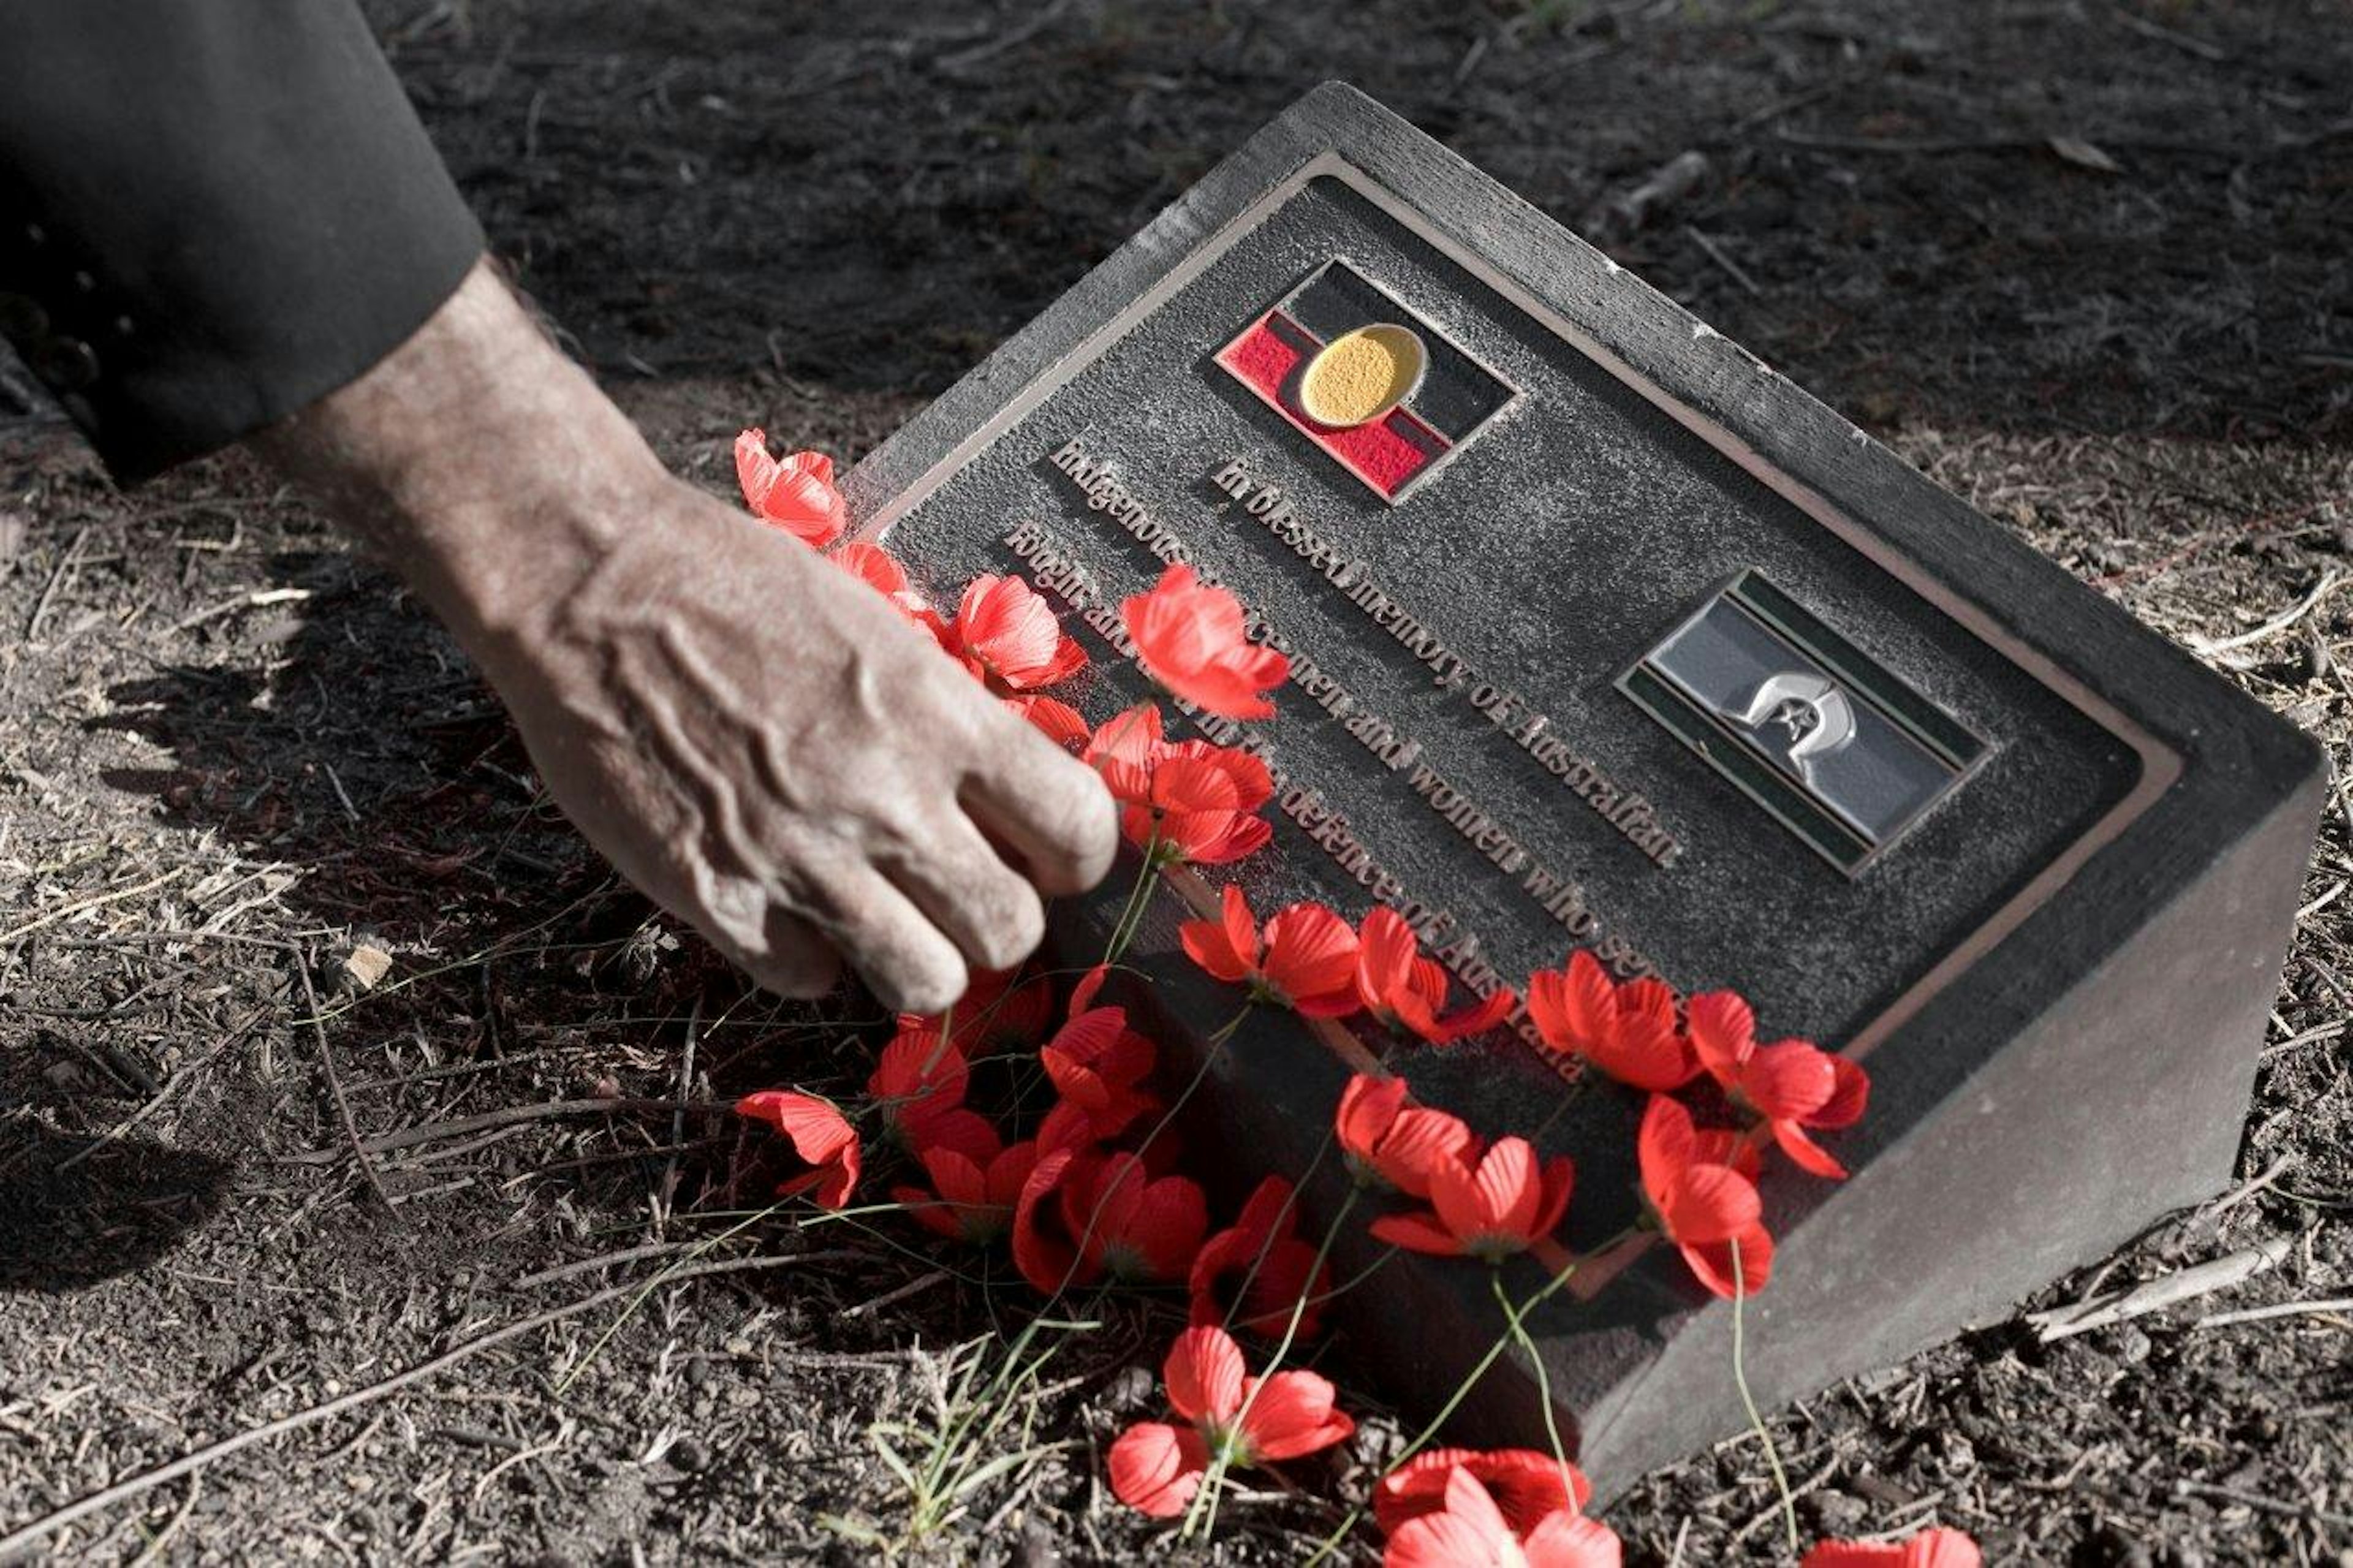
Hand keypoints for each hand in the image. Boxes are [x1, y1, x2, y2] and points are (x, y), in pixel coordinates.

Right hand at [256, 263, 1115, 1010]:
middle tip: (956, 891)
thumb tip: (1007, 802)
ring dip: (914, 959)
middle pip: (1010, 933)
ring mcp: (803, 858)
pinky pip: (811, 980)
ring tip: (882, 917)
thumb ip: (948, 721)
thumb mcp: (880, 631)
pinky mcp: (720, 899)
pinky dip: (809, 955)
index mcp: (941, 715)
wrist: (595, 585)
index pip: (1078, 830)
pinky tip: (786, 900)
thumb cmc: (740, 587)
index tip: (1044, 855)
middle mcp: (887, 798)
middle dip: (994, 921)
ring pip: (925, 985)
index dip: (1073, 858)